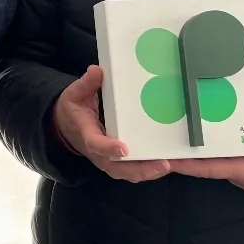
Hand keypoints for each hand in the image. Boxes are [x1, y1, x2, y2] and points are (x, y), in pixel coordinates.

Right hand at [52, 66, 169, 182]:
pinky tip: (175, 164)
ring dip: (153, 171)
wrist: (67, 127)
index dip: (109, 148)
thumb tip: (97, 71)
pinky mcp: (121, 161)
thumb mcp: (75, 94)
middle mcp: (100, 154)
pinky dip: (156, 169)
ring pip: (131, 172)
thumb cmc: (74, 109)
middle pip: (119, 168)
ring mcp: (111, 160)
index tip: (123, 148)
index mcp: (87, 135)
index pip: (96, 144)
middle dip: (142, 169)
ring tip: (175, 165)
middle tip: (163, 164)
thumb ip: (86, 84)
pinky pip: (138, 169)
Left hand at [169, 95, 243, 220]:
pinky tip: (215, 122)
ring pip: (216, 153)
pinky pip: (230, 150)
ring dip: (201, 142)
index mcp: (243, 172)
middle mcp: (236, 170)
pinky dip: (221, 139)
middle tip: (166, 131)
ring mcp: (240, 167)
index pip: (208, 168)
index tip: (167, 159)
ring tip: (181, 122)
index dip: (186, 164)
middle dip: (186, 148)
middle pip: (205, 159)